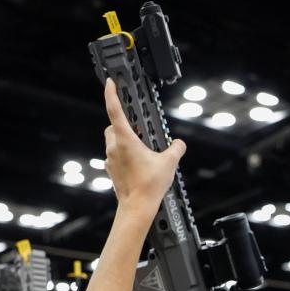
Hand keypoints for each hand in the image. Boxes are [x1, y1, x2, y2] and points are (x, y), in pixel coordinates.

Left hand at [103, 78, 185, 213]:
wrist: (136, 207)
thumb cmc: (148, 185)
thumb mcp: (169, 163)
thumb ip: (176, 148)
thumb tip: (179, 144)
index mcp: (125, 139)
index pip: (115, 110)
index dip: (111, 93)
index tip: (110, 83)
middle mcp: (114, 147)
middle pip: (114, 126)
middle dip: (125, 124)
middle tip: (140, 128)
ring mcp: (111, 160)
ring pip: (114, 141)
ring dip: (125, 140)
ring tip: (142, 148)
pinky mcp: (111, 171)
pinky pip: (115, 156)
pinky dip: (124, 155)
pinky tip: (138, 163)